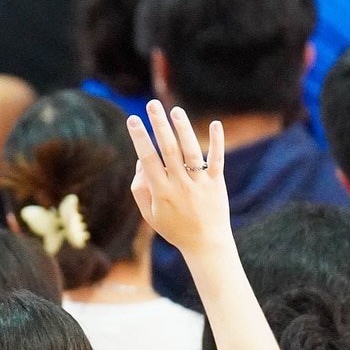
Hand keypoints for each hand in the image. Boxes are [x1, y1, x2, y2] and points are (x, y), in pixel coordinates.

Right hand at [127, 100, 230, 258]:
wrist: (205, 245)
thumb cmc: (174, 228)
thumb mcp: (150, 213)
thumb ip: (140, 189)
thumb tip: (141, 160)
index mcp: (161, 192)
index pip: (148, 159)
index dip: (140, 138)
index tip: (132, 119)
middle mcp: (180, 185)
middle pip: (169, 150)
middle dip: (159, 126)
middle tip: (152, 104)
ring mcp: (200, 184)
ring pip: (191, 152)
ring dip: (183, 129)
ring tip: (175, 111)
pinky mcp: (216, 184)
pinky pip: (217, 160)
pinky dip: (217, 142)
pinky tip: (215, 124)